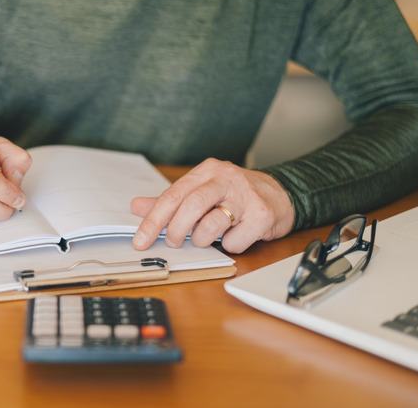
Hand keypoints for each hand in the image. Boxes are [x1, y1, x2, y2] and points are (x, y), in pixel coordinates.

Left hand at [130, 158, 293, 253]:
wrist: (281, 194)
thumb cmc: (235, 195)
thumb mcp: (201, 191)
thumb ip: (170, 201)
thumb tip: (137, 207)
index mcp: (207, 171)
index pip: (172, 195)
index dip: (153, 220)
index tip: (140, 240)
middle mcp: (226, 179)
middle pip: (191, 206)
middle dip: (176, 230)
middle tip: (172, 242)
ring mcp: (246, 196)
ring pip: (211, 225)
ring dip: (202, 240)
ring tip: (205, 238)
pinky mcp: (262, 215)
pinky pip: (235, 241)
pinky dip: (228, 246)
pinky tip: (234, 236)